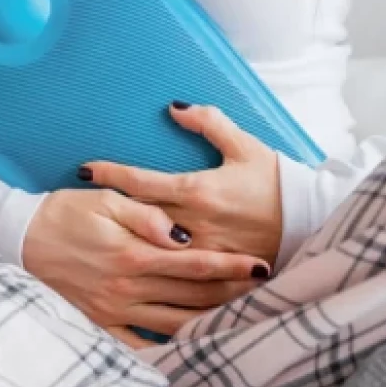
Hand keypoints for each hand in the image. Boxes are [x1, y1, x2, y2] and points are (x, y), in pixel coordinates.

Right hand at [22, 188, 269, 347]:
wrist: (20, 239)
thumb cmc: (65, 212)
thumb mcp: (106, 201)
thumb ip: (147, 216)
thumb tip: (180, 235)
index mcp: (134, 254)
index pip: (195, 264)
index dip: (231, 267)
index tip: (260, 267)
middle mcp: (128, 288)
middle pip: (192, 296)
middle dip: (230, 295)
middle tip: (263, 294)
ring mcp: (115, 310)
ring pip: (173, 324)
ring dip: (208, 322)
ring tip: (239, 319)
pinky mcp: (101, 322)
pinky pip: (139, 344)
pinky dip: (166, 348)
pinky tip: (190, 346)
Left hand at [84, 103, 283, 266]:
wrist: (312, 223)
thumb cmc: (276, 183)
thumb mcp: (246, 146)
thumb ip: (209, 123)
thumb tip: (175, 106)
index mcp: (198, 190)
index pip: (141, 182)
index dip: (110, 174)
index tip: (84, 170)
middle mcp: (194, 224)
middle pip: (136, 220)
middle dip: (105, 214)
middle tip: (74, 209)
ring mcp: (200, 253)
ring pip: (150, 252)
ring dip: (121, 246)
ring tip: (91, 243)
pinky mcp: (212, 276)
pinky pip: (174, 280)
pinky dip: (151, 277)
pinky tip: (126, 279)